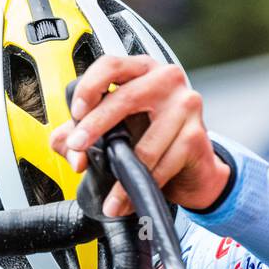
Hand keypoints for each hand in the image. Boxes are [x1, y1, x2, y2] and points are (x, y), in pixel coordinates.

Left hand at [49, 55, 228, 216]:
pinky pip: (162, 166)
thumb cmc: (151, 140)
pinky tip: (127, 202)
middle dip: (96, 124)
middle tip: (77, 146)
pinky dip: (141, 188)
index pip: (111, 66)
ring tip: (107, 199)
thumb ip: (81, 134)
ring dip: (122, 178)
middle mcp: (166, 80)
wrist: (193, 168)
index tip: (76, 113)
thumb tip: (72, 153)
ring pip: (146, 145)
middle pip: (126, 97)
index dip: (89, 87)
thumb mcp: (113, 131)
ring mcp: (185, 105)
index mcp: (142, 70)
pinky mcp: (196, 135)